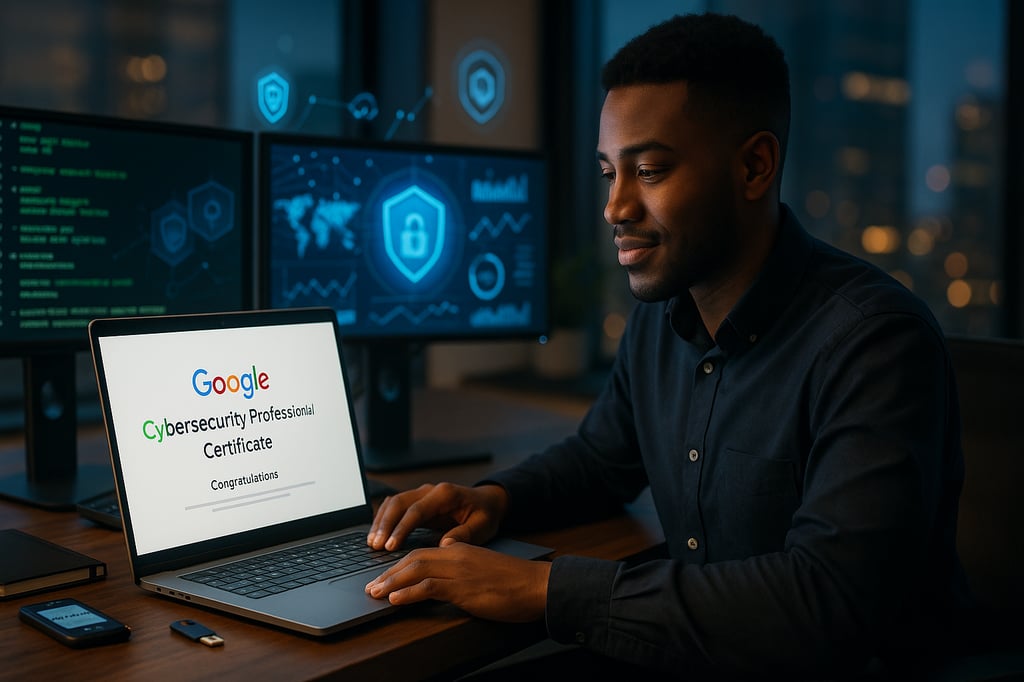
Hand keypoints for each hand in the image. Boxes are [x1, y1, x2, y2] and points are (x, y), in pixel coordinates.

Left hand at [365, 542, 550, 621]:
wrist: (537, 584)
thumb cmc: (515, 583)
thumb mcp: (484, 572)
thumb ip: (463, 573)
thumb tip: (445, 585)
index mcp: (461, 549)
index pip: (423, 553)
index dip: (401, 565)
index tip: (386, 577)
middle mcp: (457, 555)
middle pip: (414, 559)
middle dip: (389, 573)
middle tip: (372, 586)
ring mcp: (459, 570)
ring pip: (416, 570)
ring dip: (391, 582)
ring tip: (375, 593)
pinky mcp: (463, 587)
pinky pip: (429, 587)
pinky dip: (408, 592)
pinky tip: (395, 599)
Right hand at [367, 482, 508, 550]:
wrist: (487, 502)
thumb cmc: (485, 515)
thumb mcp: (482, 526)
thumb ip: (464, 534)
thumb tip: (444, 546)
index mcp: (445, 494)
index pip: (417, 510)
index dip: (402, 528)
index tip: (390, 546)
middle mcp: (430, 490)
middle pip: (399, 503)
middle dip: (385, 525)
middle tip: (375, 546)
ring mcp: (422, 493)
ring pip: (393, 503)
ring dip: (381, 522)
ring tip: (372, 543)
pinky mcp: (417, 501)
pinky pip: (395, 506)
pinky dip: (383, 519)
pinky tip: (376, 534)